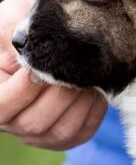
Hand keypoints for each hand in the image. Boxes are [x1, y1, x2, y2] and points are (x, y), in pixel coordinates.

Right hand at [0, 0, 106, 149]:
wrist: (45, 45)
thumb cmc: (21, 35)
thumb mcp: (11, 27)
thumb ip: (17, 38)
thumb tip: (34, 49)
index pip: (2, 106)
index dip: (22, 89)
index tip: (38, 67)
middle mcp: (14, 124)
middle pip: (34, 122)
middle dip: (58, 95)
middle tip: (74, 70)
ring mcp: (41, 136)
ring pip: (62, 130)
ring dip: (80, 104)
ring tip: (89, 78)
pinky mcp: (67, 137)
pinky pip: (83, 131)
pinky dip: (94, 111)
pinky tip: (97, 89)